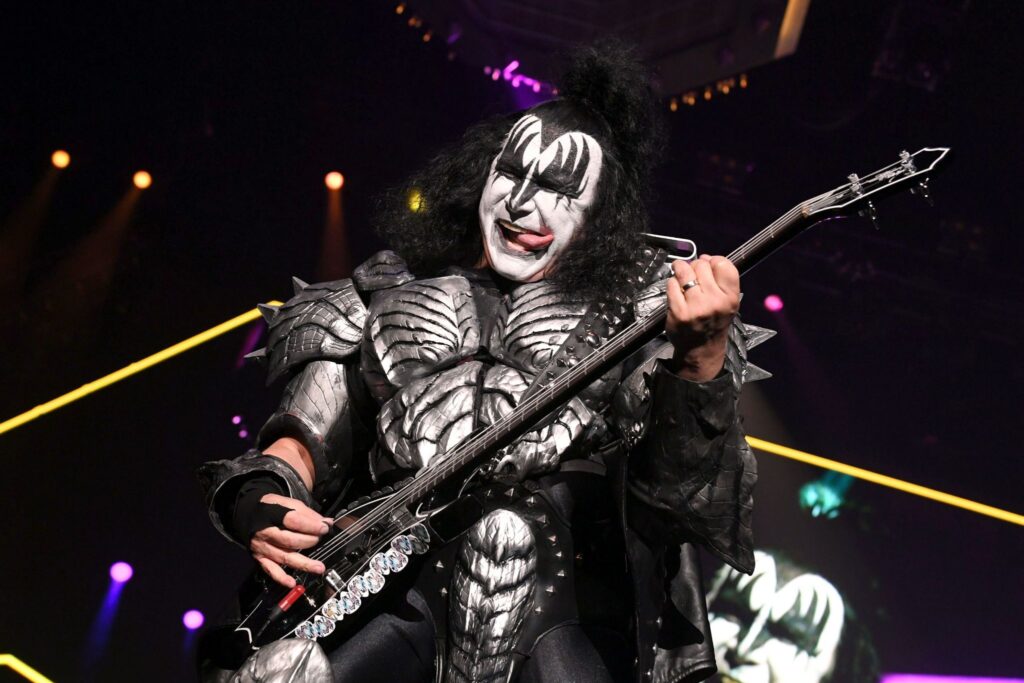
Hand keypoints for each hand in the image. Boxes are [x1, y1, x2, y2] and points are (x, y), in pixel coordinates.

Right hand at [249, 493, 332, 587]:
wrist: (246, 515)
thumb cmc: (269, 508)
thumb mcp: (286, 502)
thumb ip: (306, 512)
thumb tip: (325, 522)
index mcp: (272, 514)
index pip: (293, 520)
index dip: (310, 525)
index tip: (324, 527)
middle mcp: (266, 532)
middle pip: (289, 540)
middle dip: (309, 540)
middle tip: (320, 539)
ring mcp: (263, 547)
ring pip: (284, 557)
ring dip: (303, 563)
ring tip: (319, 568)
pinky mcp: (260, 558)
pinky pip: (271, 570)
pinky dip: (281, 578)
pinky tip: (292, 582)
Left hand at [665, 254, 739, 381]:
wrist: (701, 349)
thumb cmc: (713, 323)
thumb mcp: (727, 302)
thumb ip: (720, 280)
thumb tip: (704, 258)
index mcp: (731, 297)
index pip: (723, 265)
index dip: (713, 260)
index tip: (708, 264)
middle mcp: (715, 302)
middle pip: (702, 265)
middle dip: (695, 265)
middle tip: (693, 274)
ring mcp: (696, 307)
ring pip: (685, 271)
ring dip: (681, 269)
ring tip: (680, 274)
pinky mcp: (678, 311)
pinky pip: (672, 284)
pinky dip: (672, 283)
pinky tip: (676, 290)